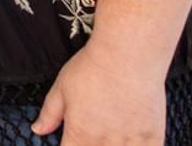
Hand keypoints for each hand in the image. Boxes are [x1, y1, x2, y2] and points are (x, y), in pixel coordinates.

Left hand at [34, 40, 164, 143]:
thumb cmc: (93, 68)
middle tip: (91, 132)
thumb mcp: (61, 88)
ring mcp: (130, 142)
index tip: (72, 140)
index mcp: (80, 134)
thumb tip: (38, 130)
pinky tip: (131, 140)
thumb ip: (49, 113)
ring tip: (110, 136)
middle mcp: (105, 143)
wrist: (127, 55)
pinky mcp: (153, 138)